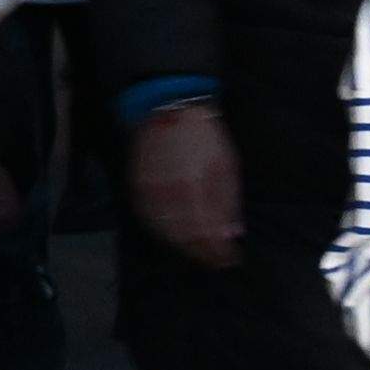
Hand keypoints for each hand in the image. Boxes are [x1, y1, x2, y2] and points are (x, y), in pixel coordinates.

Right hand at [129, 101, 245, 266]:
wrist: (169, 109)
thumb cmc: (204, 136)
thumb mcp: (226, 165)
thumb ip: (228, 203)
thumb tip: (231, 236)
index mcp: (196, 187)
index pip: (208, 233)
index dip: (220, 251)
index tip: (230, 260)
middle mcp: (171, 194)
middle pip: (187, 238)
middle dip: (204, 253)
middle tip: (216, 261)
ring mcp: (151, 192)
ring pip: (166, 233)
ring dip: (185, 247)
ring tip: (199, 253)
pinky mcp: (138, 188)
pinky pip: (149, 220)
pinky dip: (164, 233)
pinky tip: (175, 237)